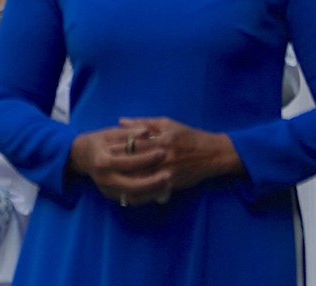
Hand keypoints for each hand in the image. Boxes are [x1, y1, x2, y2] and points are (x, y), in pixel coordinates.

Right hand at [66, 126, 173, 203]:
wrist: (82, 155)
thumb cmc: (99, 141)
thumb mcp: (111, 133)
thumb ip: (129, 132)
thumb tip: (147, 131)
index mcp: (103, 160)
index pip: (127, 161)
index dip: (146, 157)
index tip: (162, 151)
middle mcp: (104, 178)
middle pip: (131, 184)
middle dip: (152, 181)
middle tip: (169, 173)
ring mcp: (107, 189)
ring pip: (133, 196)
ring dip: (151, 192)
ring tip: (168, 184)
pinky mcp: (112, 196)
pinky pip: (132, 200)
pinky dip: (146, 197)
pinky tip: (159, 191)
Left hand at [117, 116, 243, 199]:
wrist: (212, 154)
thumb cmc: (188, 136)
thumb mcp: (167, 124)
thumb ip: (143, 123)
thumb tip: (121, 121)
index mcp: (160, 139)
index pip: (135, 144)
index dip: (119, 147)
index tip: (105, 148)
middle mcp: (163, 156)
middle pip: (136, 162)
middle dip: (119, 165)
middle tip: (103, 167)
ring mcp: (168, 171)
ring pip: (143, 178)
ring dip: (127, 180)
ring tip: (111, 181)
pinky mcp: (173, 183)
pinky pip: (153, 190)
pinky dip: (141, 192)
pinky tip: (129, 194)